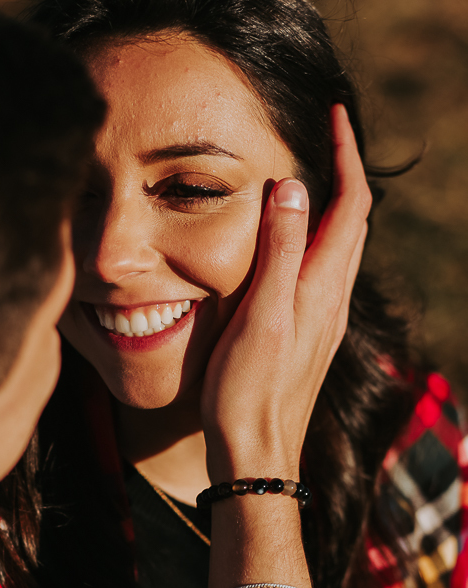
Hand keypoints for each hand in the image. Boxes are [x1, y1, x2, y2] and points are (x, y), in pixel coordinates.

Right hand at [201, 104, 370, 482]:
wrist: (256, 454)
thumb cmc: (249, 392)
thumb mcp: (261, 317)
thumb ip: (278, 253)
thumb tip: (291, 188)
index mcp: (322, 288)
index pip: (351, 208)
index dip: (347, 159)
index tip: (335, 117)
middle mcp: (331, 301)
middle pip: (353, 224)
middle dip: (346, 175)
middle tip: (326, 138)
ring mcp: (322, 321)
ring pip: (340, 249)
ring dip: (334, 207)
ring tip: (312, 179)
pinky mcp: (307, 337)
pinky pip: (323, 273)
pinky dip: (316, 241)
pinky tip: (293, 247)